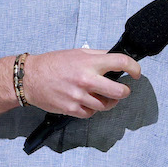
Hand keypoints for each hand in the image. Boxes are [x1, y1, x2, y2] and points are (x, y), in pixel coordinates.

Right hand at [23, 49, 140, 117]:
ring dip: (108, 101)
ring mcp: (79, 96)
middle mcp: (86, 80)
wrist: (30, 78)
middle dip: (125, 91)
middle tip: (123, 89)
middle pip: (120, 92)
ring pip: (106, 105)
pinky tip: (86, 101)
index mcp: (89, 63)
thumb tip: (116, 60)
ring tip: (101, 95)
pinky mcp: (72, 109)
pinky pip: (91, 113)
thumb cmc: (53, 64)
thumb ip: (98, 56)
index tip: (137, 73)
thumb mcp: (78, 53)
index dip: (135, 68)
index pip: (121, 62)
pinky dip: (92, 109)